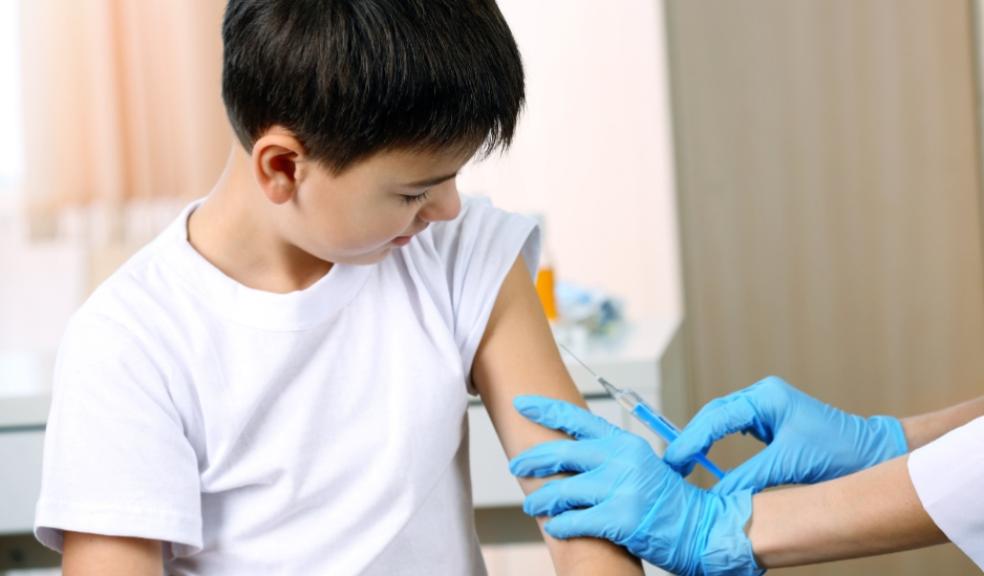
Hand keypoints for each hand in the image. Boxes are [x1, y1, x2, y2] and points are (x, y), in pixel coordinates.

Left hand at [509, 396, 762, 575]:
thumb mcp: (641, 466)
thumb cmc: (668, 501)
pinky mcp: (620, 518)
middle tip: (516, 466)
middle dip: (532, 460)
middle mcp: (622, 460)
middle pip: (561, 453)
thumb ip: (610, 456)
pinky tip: (554, 527)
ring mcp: (621, 488)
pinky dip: (559, 525)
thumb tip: (570, 455)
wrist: (701, 530)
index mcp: (625, 443)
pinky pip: (574, 520)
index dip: (545, 410)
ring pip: (562, 490)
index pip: (577, 419)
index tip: (521, 403)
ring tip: (531, 505)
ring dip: (541, 500)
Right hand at [664, 376, 907, 493]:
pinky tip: (707, 458)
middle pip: (713, 414)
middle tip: (673, 465)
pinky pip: (733, 428)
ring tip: (685, 463)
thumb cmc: (840, 455)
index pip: (715, 417)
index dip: (691, 440)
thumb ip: (749, 478)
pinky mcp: (770, 420)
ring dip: (701, 439)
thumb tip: (716, 495)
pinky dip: (716, 442)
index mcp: (766, 398)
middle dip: (691, 438)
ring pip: (720, 420)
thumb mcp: (789, 466)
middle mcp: (763, 396)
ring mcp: (766, 406)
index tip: (674, 461)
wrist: (874, 453)